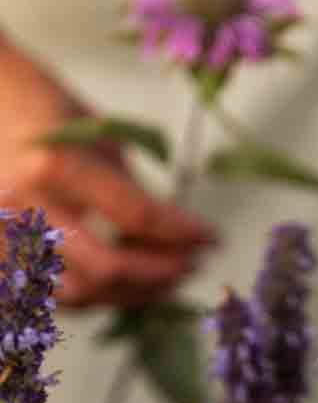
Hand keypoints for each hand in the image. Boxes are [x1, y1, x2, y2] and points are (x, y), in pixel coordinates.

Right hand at [0, 36, 215, 306]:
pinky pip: (48, 297)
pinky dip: (90, 297)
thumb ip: (129, 189)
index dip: (183, 234)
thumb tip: (172, 235)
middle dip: (159, 273)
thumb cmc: (40, 104)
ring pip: (77, 294)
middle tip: (191, 266)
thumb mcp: (94, 134)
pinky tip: (120, 285)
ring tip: (161, 280)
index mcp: (54, 166)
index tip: (211, 239)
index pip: (137, 215)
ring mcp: (1, 235)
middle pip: (108, 268)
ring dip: (128, 294)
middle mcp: (23, 207)